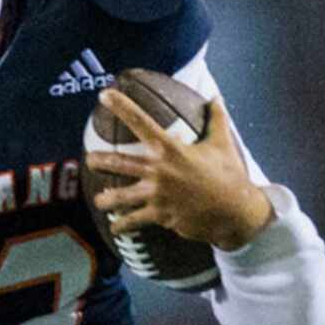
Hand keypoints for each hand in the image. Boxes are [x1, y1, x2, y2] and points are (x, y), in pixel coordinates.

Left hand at [86, 87, 273, 251]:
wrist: (235, 209)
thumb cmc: (228, 174)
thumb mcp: (222, 143)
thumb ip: (216, 118)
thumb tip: (215, 96)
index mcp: (171, 149)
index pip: (142, 123)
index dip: (122, 107)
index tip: (104, 95)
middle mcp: (159, 170)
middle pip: (120, 162)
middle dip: (100, 161)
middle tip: (90, 160)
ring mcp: (157, 194)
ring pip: (121, 197)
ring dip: (106, 200)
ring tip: (98, 201)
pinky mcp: (160, 215)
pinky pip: (134, 221)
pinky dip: (122, 226)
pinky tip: (115, 229)